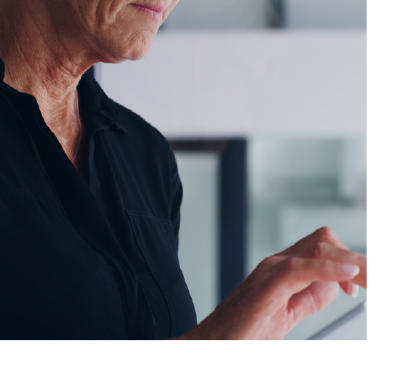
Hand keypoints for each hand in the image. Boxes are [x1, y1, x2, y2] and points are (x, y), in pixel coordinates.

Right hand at [177, 226, 365, 339]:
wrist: (210, 345)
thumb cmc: (241, 334)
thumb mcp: (286, 314)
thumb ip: (308, 296)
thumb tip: (335, 285)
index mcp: (283, 270)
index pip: (325, 248)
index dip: (351, 263)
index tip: (365, 287)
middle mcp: (277, 264)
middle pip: (326, 241)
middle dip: (360, 260)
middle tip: (380, 282)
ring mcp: (270, 271)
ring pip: (319, 248)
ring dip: (354, 264)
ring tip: (375, 279)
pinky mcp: (266, 286)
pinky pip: (300, 268)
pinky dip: (328, 269)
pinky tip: (349, 278)